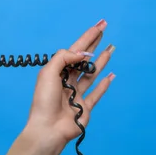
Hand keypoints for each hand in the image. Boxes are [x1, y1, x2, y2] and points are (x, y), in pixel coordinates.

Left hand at [26, 20, 114, 145]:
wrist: (48, 128)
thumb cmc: (44, 101)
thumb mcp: (48, 73)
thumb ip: (64, 58)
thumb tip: (82, 54)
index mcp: (56, 71)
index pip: (74, 50)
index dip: (87, 38)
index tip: (98, 26)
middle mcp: (67, 80)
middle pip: (84, 59)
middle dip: (94, 44)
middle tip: (104, 29)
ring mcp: (77, 94)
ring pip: (92, 74)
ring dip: (102, 61)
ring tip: (111, 48)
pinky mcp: (86, 107)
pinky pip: (97, 93)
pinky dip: (105, 84)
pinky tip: (111, 75)